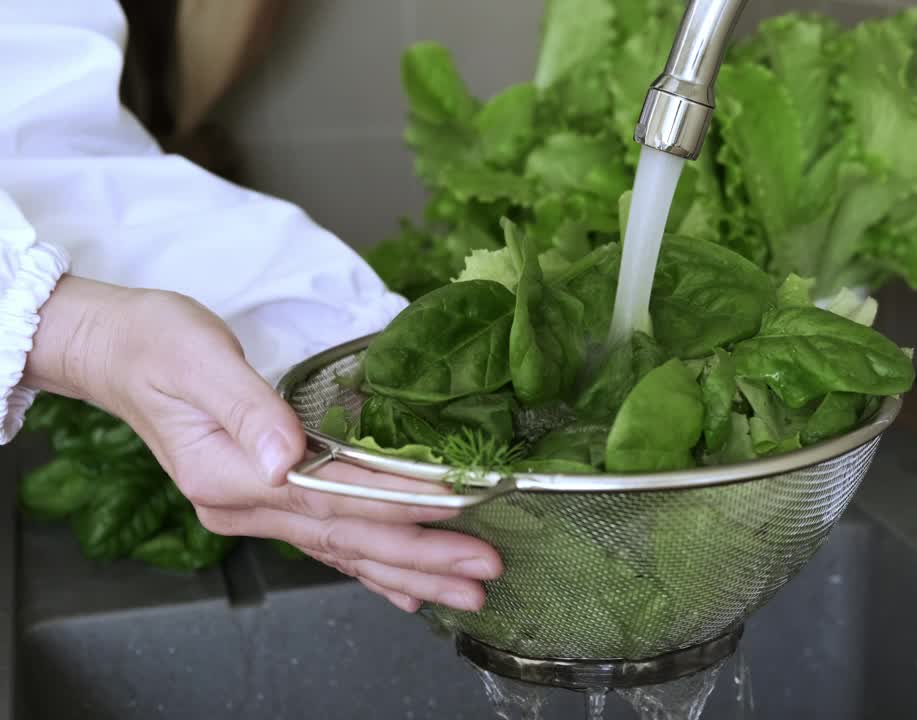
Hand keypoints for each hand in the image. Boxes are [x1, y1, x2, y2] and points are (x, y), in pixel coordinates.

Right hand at [25, 277, 500, 612]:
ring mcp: (253, 511)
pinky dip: (371, 569)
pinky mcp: (264, 500)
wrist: (112, 352)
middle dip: (422, 557)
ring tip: (466, 590)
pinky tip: (406, 591)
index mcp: (231, 476)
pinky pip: (328, 545)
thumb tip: (287, 454)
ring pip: (345, 551)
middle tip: (486, 569)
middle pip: (349, 539)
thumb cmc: (155, 344)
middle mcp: (244, 506)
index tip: (461, 508)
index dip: (401, 505)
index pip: (335, 498)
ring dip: (410, 572)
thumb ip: (248, 407)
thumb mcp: (198, 359)